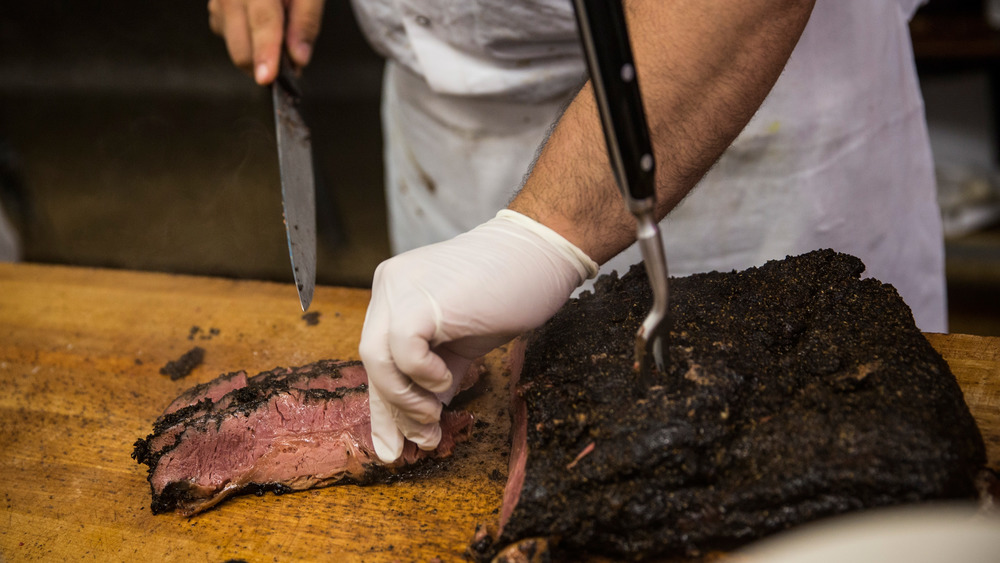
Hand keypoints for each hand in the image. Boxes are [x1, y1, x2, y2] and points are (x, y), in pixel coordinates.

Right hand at [207, 0, 325, 84]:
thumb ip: (306, 21)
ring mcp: (218, 1)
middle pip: (241, 46)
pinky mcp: (215, 10)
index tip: (268, 78)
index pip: (263, 20)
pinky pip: (229, 38)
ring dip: (258, 54)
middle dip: (266, 64)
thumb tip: (299, 59)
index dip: (266, 52)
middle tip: (294, 62)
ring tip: (280, 34)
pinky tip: (261, 25)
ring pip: (234, 46)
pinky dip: (248, 41)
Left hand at [360, 210, 597, 462]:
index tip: (399, 446)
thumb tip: (421, 430)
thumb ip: (436, 380)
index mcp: (395, 294)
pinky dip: (422, 375)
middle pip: (371, 360)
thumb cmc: (508, 292)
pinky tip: (447, 377)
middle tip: (424, 438)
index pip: (381, 357)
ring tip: (436, 411)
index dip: (387, 405)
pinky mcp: (418, 300)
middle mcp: (388, 286)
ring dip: (405, 398)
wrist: (540, 255)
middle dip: (394, 408)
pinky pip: (402, 351)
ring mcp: (399, 289)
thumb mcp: (461, 345)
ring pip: (375, 358)